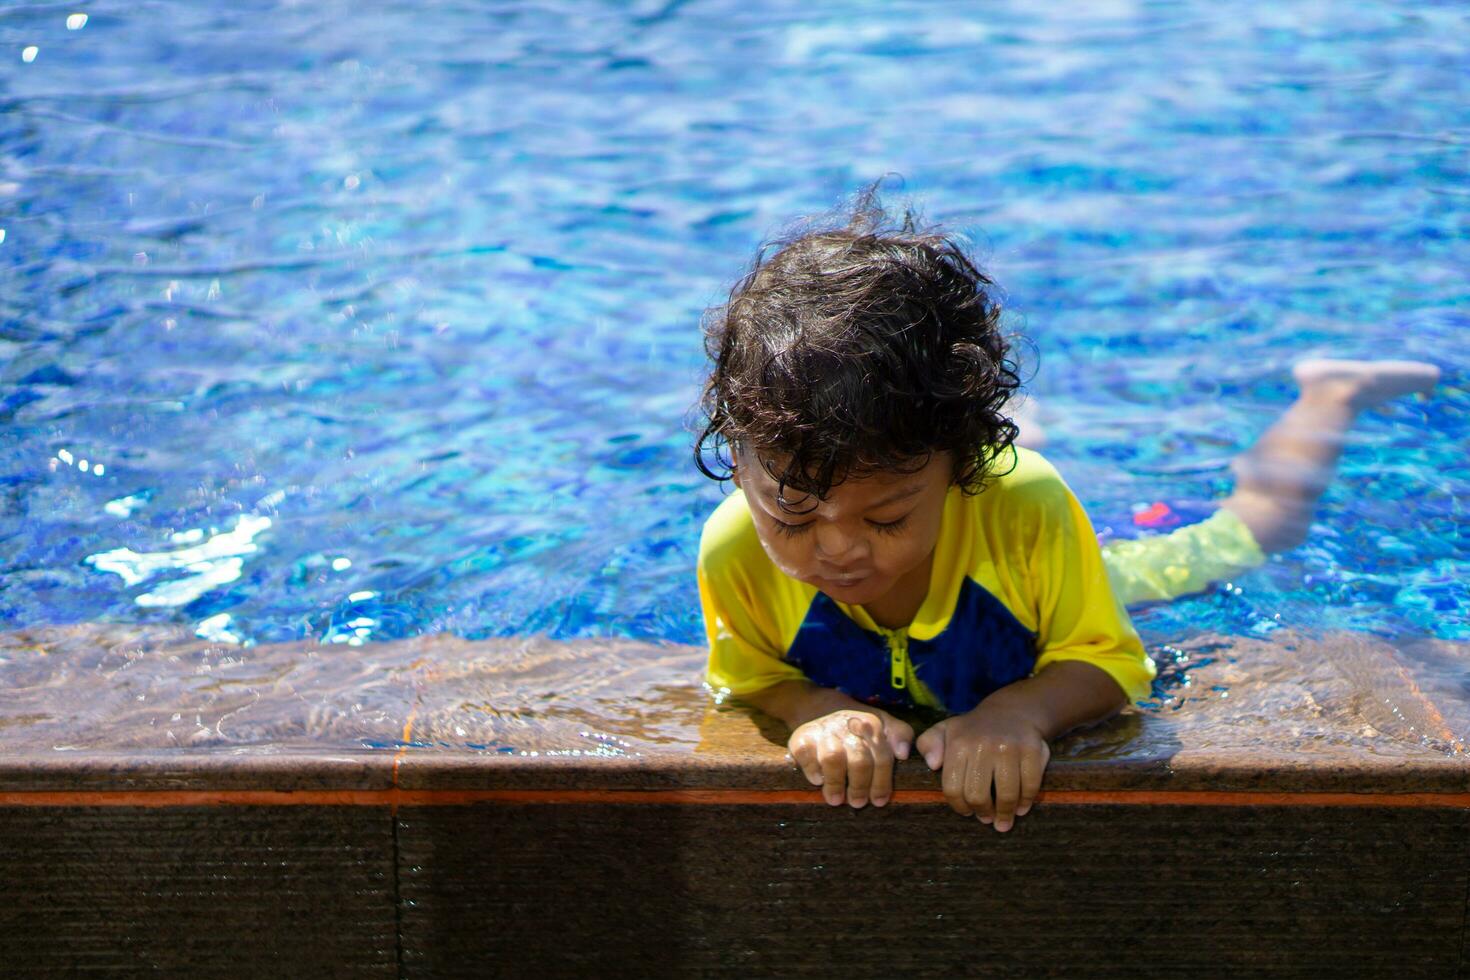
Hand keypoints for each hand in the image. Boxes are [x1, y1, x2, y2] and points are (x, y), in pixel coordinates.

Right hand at [788, 708, 913, 807]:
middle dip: (860, 786)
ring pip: (833, 758)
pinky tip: (818, 780)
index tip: (879, 801)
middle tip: (858, 803)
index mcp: (870, 723)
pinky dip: (812, 770)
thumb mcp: (882, 725)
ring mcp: (823, 730)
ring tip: (836, 799)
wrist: (818, 707)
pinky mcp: (801, 736)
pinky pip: (806, 755)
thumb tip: (903, 753)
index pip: (881, 755)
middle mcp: (847, 725)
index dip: (882, 781)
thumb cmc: (856, 728)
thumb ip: (900, 734)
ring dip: (836, 783)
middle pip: (859, 760)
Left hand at [915, 706, 1049, 831]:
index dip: (959, 806)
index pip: (953, 788)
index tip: (967, 812)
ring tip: (1003, 821)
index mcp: (959, 743)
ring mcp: (1010, 748)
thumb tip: (933, 764)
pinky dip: (1026, 802)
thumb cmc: (973, 730)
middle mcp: (983, 745)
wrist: (1011, 711)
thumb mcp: (945, 730)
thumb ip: (928, 744)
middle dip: (983, 813)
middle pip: (978, 796)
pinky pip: (1030, 786)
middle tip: (986, 818)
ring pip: (1007, 795)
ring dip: (1005, 814)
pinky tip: (1020, 808)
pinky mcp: (1033, 750)